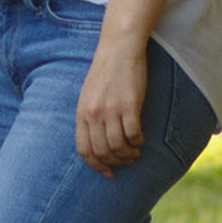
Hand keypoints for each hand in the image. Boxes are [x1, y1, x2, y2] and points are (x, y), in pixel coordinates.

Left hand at [74, 32, 150, 174]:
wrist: (119, 49)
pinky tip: (140, 139)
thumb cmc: (105, 73)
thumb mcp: (88, 96)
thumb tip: (96, 142)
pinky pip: (134, 134)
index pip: (84, 150)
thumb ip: (89, 117)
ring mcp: (111, 110)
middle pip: (102, 151)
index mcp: (81, 113)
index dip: (96, 166)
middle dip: (116, 162)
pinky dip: (138, 142)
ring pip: (119, 146)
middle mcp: (94, 114)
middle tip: (127, 160)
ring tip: (134, 152)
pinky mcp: (130, 105)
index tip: (108, 173)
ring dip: (128, 154)